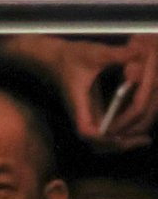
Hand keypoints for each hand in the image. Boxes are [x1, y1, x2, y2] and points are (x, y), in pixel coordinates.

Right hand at [19, 36, 157, 146]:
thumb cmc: (71, 56)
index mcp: (78, 103)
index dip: (104, 138)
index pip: (86, 131)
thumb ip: (117, 54)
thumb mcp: (94, 52)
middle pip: (96, 144)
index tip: (124, 136)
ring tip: (142, 138)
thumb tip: (139, 53)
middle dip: (120, 146)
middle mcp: (81, 114)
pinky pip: (103, 133)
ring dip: (120, 143)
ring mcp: (85, 115)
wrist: (53, 58)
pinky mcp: (90, 113)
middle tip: (144, 140)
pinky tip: (136, 127)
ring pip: (100, 142)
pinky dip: (119, 136)